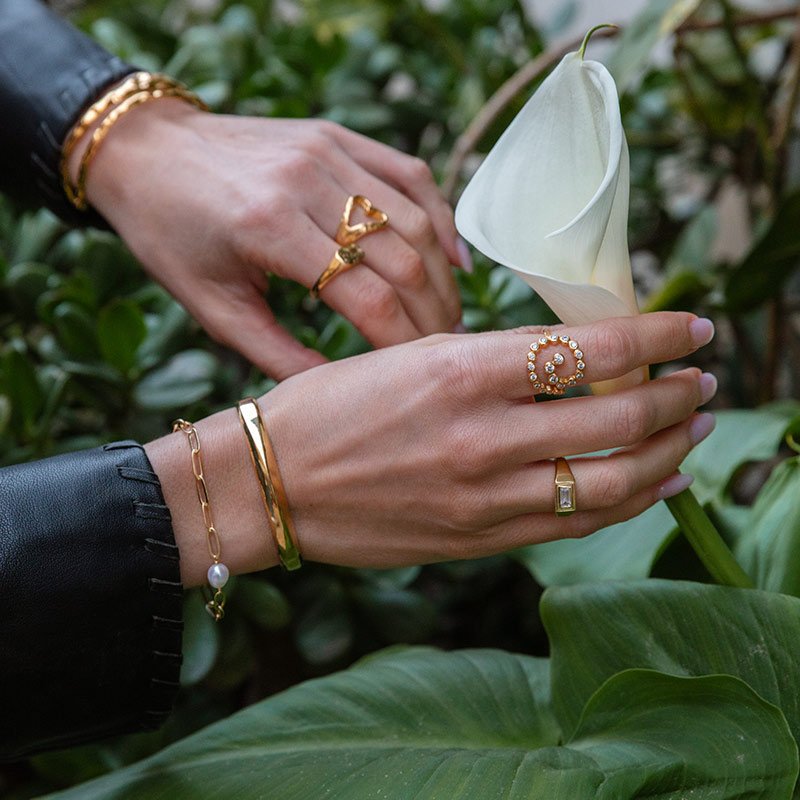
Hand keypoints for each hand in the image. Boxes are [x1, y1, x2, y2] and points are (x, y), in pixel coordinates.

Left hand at [80, 99, 464, 378]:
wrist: (146, 150)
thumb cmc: (170, 234)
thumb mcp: (211, 307)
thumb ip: (277, 354)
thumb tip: (336, 392)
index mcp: (268, 229)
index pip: (366, 296)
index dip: (402, 341)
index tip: (418, 372)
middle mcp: (306, 181)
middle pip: (402, 258)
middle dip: (433, 313)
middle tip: (445, 350)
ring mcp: (327, 151)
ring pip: (415, 217)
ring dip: (441, 273)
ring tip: (449, 315)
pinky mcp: (337, 135)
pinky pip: (408, 174)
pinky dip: (440, 216)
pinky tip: (451, 257)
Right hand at [146, 312, 716, 582]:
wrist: (270, 483)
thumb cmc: (325, 408)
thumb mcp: (406, 356)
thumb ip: (488, 362)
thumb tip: (564, 362)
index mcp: (460, 368)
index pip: (590, 348)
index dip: (657, 334)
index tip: (693, 325)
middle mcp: (482, 433)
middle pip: (617, 414)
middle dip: (678, 394)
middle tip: (704, 380)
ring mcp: (484, 495)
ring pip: (611, 478)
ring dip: (667, 450)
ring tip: (694, 429)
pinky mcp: (478, 540)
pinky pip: (574, 523)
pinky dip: (627, 503)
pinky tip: (655, 483)